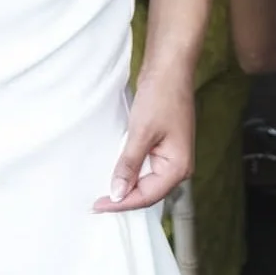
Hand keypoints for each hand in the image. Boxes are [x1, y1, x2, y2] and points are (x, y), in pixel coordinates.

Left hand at [94, 70, 193, 213]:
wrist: (169, 68)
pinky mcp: (162, 145)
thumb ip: (129, 164)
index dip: (121, 203)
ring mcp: (170, 155)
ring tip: (103, 191)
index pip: (146, 196)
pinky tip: (116, 170)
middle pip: (148, 192)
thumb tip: (117, 192)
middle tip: (97, 203)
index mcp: (178, 168)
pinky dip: (130, 169)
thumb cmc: (161, 97)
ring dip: (126, 184)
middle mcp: (178, 166)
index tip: (99, 206)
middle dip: (124, 197)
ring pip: (146, 179)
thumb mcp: (141, 132)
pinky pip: (145, 165)